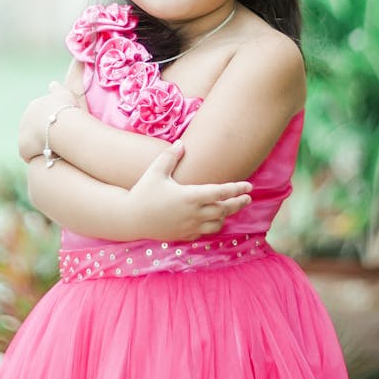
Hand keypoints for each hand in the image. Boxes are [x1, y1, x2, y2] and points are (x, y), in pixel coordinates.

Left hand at [18, 82, 80, 161]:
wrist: (59, 126)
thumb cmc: (65, 109)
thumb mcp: (64, 93)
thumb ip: (57, 88)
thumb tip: (52, 84)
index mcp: (34, 106)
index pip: (40, 114)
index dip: (50, 121)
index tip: (59, 127)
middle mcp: (25, 118)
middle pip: (33, 127)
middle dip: (43, 133)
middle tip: (57, 140)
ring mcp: (22, 133)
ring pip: (30, 141)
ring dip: (39, 145)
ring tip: (54, 151)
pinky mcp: (23, 148)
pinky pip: (29, 154)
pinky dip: (37, 156)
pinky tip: (48, 158)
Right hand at [126, 141, 251, 240]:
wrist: (130, 218)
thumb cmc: (143, 192)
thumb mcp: (155, 171)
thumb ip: (170, 156)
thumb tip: (181, 143)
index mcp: (190, 196)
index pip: (220, 193)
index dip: (236, 189)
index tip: (248, 186)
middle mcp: (193, 213)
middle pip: (224, 210)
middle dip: (238, 203)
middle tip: (248, 198)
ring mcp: (189, 226)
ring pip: (217, 224)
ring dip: (226, 216)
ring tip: (230, 208)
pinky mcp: (183, 235)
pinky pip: (204, 233)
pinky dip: (212, 226)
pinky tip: (212, 220)